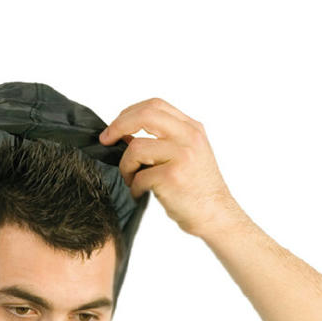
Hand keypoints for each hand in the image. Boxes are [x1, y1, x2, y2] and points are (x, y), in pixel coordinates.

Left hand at [99, 97, 248, 238]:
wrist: (216, 215)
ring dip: (125, 166)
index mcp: (192, 128)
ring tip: (132, 180)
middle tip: (105, 141)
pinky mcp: (172, 176)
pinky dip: (134, 187)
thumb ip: (163, 140)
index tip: (114, 128)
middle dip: (118, 126)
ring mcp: (182, 155)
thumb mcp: (187, 155)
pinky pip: (139, 176)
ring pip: (136, 148)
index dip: (129, 113)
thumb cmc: (197, 190)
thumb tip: (125, 135)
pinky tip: (141, 194)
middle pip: (145, 115)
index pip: (155, 105)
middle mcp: (189, 137)